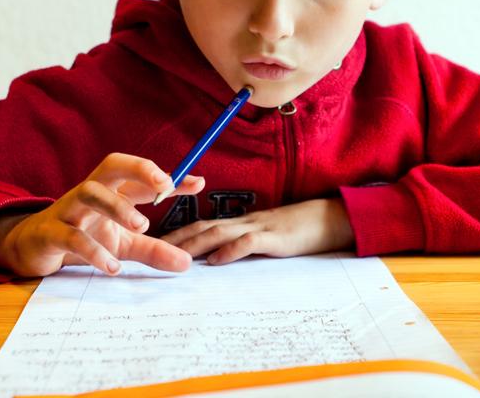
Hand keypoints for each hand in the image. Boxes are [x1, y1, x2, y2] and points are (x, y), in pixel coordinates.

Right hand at [0, 153, 204, 276]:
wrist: (33, 248)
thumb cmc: (83, 236)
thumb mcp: (122, 244)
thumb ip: (153, 250)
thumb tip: (187, 263)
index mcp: (110, 190)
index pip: (141, 177)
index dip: (169, 178)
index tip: (198, 183)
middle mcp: (90, 192)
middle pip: (112, 165)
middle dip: (139, 169)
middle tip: (164, 186)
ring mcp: (68, 209)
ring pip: (90, 193)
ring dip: (117, 207)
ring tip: (142, 226)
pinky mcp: (51, 232)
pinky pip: (71, 235)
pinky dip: (93, 250)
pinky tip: (112, 266)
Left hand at [160, 198, 353, 264]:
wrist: (327, 218)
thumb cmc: (295, 230)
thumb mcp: (263, 236)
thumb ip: (240, 243)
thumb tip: (215, 258)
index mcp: (239, 222)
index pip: (201, 225)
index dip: (177, 233)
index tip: (155, 243)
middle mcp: (242, 222)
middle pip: (202, 227)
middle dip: (176, 239)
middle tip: (152, 250)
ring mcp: (257, 228)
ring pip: (218, 232)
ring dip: (194, 245)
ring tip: (174, 256)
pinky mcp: (273, 238)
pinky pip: (248, 243)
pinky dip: (229, 251)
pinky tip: (215, 261)